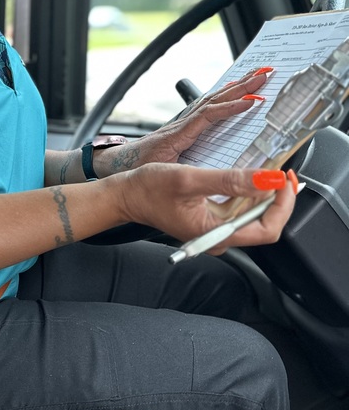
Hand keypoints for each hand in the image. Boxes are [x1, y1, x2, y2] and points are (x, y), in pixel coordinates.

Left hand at [95, 67, 273, 174]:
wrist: (118, 162)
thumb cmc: (137, 167)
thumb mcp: (160, 171)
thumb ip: (180, 169)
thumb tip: (202, 173)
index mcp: (179, 133)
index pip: (209, 115)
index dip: (231, 108)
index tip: (253, 102)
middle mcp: (183, 123)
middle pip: (216, 99)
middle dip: (242, 86)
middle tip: (265, 74)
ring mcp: (185, 122)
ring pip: (213, 99)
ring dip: (236, 87)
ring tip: (256, 75)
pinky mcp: (185, 125)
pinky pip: (208, 106)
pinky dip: (224, 96)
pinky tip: (233, 91)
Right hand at [108, 161, 295, 253]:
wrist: (126, 195)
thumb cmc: (148, 189)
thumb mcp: (190, 179)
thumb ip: (230, 181)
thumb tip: (266, 180)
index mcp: (215, 234)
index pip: (267, 229)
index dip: (283, 204)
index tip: (283, 180)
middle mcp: (218, 238)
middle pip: (266, 224)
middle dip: (279, 198)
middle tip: (280, 172)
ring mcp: (216, 231)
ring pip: (255, 217)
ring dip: (266, 194)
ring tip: (269, 171)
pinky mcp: (212, 221)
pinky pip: (242, 210)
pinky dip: (252, 193)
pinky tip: (252, 177)